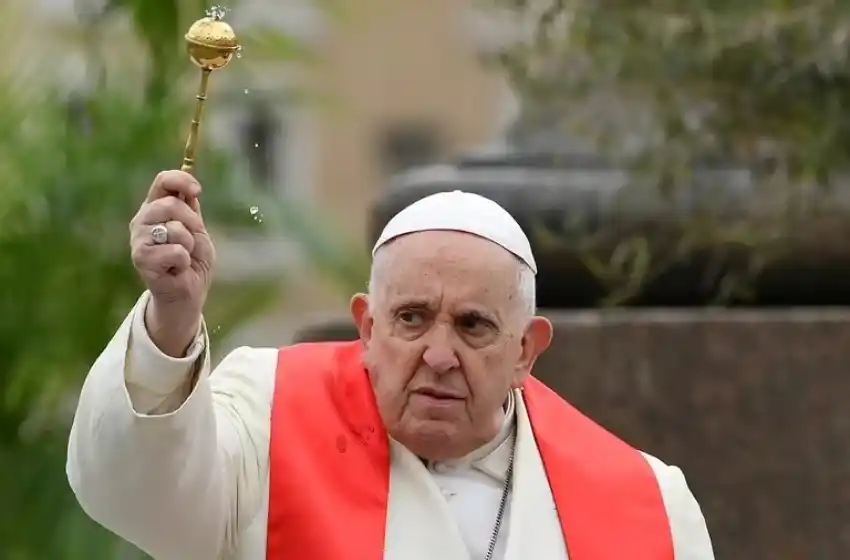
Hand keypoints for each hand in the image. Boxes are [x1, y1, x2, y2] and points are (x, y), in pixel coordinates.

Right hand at [130, 171, 214, 355]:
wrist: (188, 293)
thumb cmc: (192, 260)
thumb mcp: (196, 230)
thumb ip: (190, 209)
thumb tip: (190, 189)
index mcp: (155, 208)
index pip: (162, 181)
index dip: (181, 180)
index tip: (197, 191)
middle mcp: (142, 220)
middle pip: (170, 204)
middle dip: (192, 222)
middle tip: (192, 240)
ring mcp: (139, 239)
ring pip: (175, 229)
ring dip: (189, 245)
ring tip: (182, 257)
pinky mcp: (141, 259)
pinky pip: (176, 251)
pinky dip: (185, 261)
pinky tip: (177, 268)